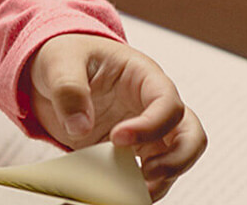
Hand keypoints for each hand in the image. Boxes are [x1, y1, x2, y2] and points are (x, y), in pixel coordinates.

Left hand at [27, 33, 206, 200]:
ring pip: (176, 160)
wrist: (55, 71)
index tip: (117, 138)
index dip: (151, 125)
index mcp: (143, 76)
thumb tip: (80, 126)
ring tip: (131, 190)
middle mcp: (152, 105)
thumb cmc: (66, 55)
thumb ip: (68, 89)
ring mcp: (146, 131)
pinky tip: (118, 192)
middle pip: (191, 135)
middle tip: (145, 174)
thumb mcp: (59, 62)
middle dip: (177, 160)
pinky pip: (149, 174)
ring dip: (161, 180)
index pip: (168, 103)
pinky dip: (138, 188)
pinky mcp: (131, 152)